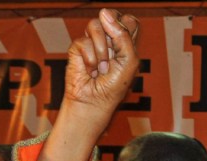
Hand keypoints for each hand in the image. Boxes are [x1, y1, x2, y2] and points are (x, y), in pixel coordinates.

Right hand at [39, 8, 138, 160]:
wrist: (94, 102)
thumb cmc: (114, 86)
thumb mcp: (129, 60)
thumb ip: (123, 35)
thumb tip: (104, 12)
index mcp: (126, 43)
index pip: (129, 20)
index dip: (127, 25)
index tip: (124, 42)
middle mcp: (110, 40)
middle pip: (112, 16)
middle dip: (114, 32)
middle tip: (113, 50)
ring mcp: (93, 43)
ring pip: (96, 25)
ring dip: (102, 50)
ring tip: (102, 67)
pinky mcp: (77, 48)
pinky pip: (84, 41)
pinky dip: (90, 58)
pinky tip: (91, 70)